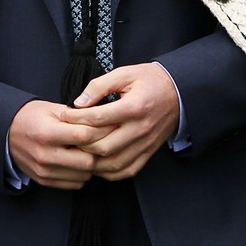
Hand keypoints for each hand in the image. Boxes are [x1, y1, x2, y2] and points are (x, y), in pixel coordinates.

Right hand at [8, 99, 107, 189]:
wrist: (5, 133)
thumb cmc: (31, 117)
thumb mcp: (52, 109)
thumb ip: (77, 116)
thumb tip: (106, 119)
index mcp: (47, 133)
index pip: (85, 136)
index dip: (102, 130)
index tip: (111, 125)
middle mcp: (45, 155)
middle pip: (88, 161)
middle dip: (99, 151)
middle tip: (104, 142)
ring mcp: (44, 170)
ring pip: (84, 175)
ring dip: (92, 164)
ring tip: (91, 151)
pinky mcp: (44, 180)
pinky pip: (74, 184)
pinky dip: (81, 174)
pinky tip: (79, 161)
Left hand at [61, 63, 179, 179]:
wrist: (180, 92)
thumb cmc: (150, 80)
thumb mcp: (125, 73)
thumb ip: (99, 86)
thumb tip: (79, 103)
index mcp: (134, 107)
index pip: (97, 119)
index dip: (76, 118)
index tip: (64, 114)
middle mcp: (141, 129)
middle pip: (103, 146)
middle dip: (81, 143)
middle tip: (69, 135)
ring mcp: (145, 144)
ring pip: (113, 163)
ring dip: (93, 161)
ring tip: (80, 151)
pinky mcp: (149, 152)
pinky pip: (127, 170)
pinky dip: (109, 172)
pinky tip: (98, 163)